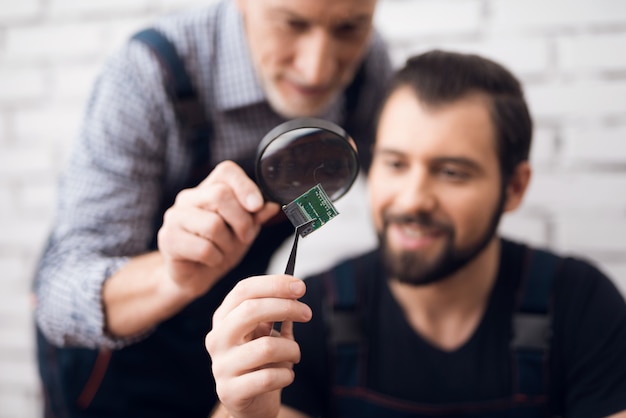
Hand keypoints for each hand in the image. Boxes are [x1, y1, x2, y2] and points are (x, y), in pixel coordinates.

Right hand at [157, 160, 279, 299]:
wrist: (194, 277)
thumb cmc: (219, 249)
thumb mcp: (244, 232)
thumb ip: (256, 217)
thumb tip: (272, 206)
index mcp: (209, 189)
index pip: (226, 171)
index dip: (245, 186)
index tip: (257, 206)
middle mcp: (189, 198)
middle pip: (220, 195)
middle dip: (241, 221)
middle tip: (245, 237)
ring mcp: (175, 217)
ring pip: (212, 224)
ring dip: (228, 244)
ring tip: (225, 251)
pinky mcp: (168, 239)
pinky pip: (203, 248)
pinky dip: (215, 258)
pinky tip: (212, 260)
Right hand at [206, 275, 311, 417]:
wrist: (251, 404)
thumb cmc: (261, 362)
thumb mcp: (266, 333)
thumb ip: (276, 313)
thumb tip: (294, 289)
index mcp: (223, 318)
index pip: (244, 290)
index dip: (274, 284)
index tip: (300, 286)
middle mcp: (217, 339)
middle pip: (250, 310)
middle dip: (286, 307)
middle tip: (307, 314)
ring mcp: (221, 365)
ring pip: (266, 347)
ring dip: (291, 349)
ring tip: (294, 355)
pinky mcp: (230, 391)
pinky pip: (268, 378)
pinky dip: (287, 375)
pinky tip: (287, 376)